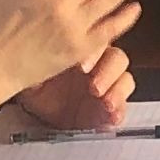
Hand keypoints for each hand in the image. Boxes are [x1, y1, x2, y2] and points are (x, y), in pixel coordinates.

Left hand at [13, 51, 131, 133]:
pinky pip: (123, 107)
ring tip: (106, 103)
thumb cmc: (36, 86)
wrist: (37, 113)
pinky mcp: (110, 109)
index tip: (82, 66)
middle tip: (93, 86)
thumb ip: (41, 60)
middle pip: (117, 58)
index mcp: (84, 50)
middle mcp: (99, 65)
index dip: (94, 52)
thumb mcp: (34, 70)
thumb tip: (34, 50)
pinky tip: (112, 117)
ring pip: (125, 80)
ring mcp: (107, 87)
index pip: (97, 42)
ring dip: (118, 90)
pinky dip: (120, 111)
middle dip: (109, 71)